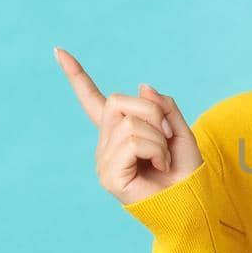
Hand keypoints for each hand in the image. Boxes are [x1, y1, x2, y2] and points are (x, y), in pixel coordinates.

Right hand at [53, 46, 203, 204]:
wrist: (193, 201)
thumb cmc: (185, 170)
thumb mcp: (178, 128)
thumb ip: (162, 106)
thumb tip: (142, 86)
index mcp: (119, 131)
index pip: (92, 100)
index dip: (76, 76)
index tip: (58, 51)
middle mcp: (106, 144)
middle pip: (118, 101)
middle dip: (152, 112)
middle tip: (166, 137)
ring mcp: (104, 160)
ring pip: (130, 123)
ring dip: (158, 138)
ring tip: (163, 159)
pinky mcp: (108, 176)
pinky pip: (131, 142)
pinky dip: (155, 150)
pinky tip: (158, 167)